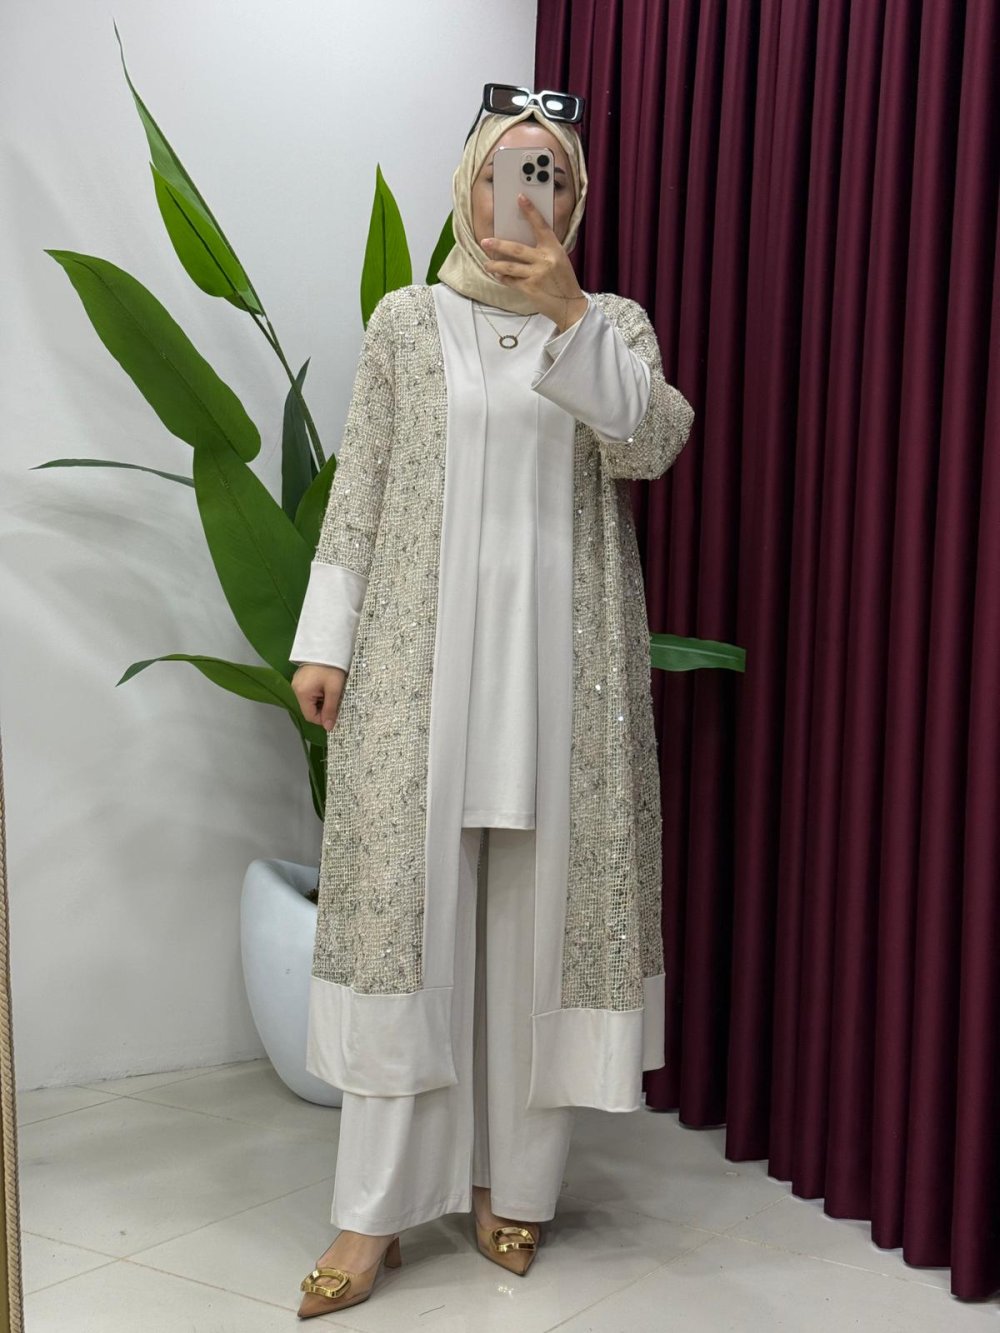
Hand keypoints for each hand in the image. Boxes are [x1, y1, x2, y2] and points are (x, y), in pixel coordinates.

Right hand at [292, 664, 346, 730]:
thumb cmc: (332, 667)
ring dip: (322, 700)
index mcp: (301, 693)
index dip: (324, 718)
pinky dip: (319, 693)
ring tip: (333, 691)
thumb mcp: (334, 689)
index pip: (310, 716)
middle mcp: (295, 689)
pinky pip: (310, 692)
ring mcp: (297, 683)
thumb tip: (328, 728)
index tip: (336, 713)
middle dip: (324, 708)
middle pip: (310, 708)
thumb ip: (331, 709)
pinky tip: (327, 686)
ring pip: (310, 700)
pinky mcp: (301, 678)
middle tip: (336, 701)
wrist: (327, 645)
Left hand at [480, 194, 588, 331]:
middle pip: (516, 249)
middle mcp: (545, 260)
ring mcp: (536, 275)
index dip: (530, 211)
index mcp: (554, 249)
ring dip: (495, 265)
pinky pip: (511, 281)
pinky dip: (503, 278)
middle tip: (485, 241)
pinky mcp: (529, 288)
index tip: (520, 197)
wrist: (570, 305)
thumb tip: (521, 244)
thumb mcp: (559, 260)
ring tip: (486, 264)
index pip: (541, 226)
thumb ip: (544, 251)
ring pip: (509, 267)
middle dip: (498, 245)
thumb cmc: (564, 281)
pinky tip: (498, 276)